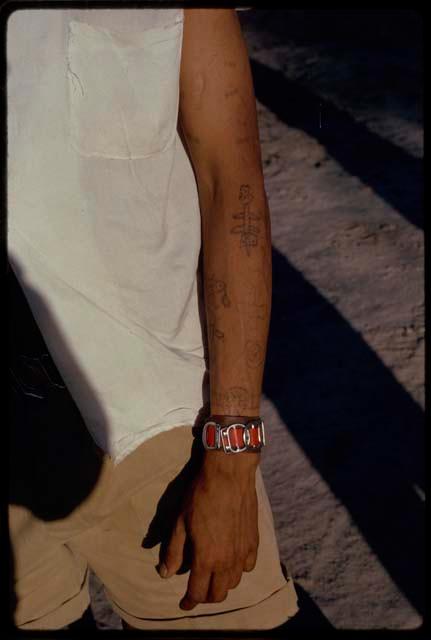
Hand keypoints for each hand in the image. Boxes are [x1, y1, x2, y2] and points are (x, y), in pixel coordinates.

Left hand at [158, 450, 259, 609]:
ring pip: (234, 582)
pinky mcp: (254, 541)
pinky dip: (239, 570)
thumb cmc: (200, 495)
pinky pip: (248, 566)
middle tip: (197, 591)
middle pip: (218, 593)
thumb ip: (174, 551)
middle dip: (206, 597)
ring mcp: (243, 552)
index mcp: (206, 558)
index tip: (183, 604)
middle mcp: (227, 560)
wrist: (228, 474)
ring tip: (213, 578)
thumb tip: (165, 574)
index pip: (197, 593)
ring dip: (222, 585)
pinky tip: (232, 561)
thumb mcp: (180, 522)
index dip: (189, 602)